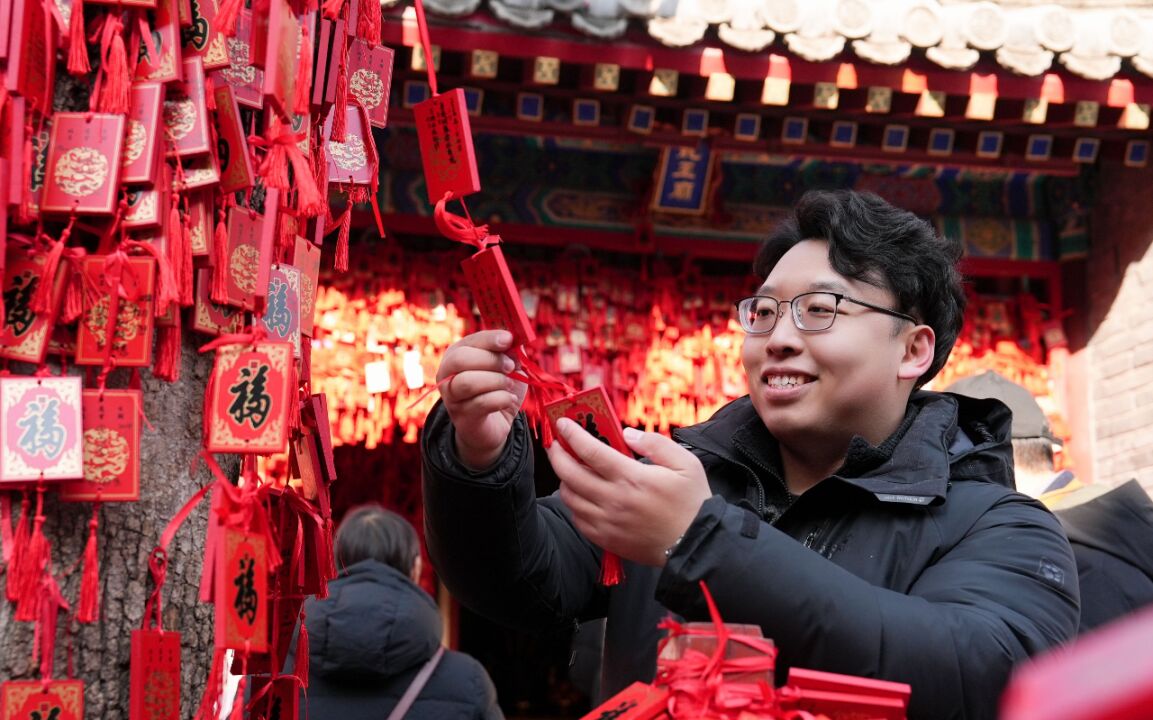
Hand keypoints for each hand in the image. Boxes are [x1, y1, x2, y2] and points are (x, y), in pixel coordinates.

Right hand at [437, 330, 526, 469]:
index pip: (469, 341)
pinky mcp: (462, 417)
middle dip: (491, 360)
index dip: (490, 339)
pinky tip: (509, 400)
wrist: (494, 425)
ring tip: (509, 385)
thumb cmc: (498, 390)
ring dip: (496, 381)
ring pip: (467, 382)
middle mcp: (447, 374)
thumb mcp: (507, 366)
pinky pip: (481, 403)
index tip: (509, 340)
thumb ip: (508, 351)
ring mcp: (451, 397)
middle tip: (510, 367)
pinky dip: (502, 399)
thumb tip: (512, 339)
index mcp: (456, 354)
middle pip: (461, 359)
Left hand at [548, 419, 711, 566]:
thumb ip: (656, 443)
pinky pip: (578, 519)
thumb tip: (627, 434)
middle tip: (556, 444)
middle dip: (557, 454)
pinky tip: (582, 495)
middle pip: (569, 473)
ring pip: (569, 497)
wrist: (695, 546)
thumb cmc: (692, 502)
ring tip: (570, 468)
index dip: (572, 435)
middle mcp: (614, 500)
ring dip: (564, 479)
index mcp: (632, 478)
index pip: (590, 451)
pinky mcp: (606, 540)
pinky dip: (574, 504)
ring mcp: (607, 522)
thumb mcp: (685, 464)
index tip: (562, 424)